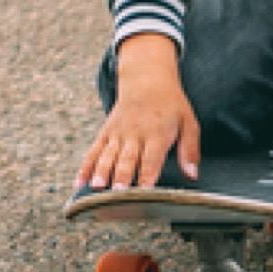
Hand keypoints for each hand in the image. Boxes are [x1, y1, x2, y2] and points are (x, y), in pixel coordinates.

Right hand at [76, 30, 200, 200]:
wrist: (147, 79)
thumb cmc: (171, 105)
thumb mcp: (189, 122)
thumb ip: (190, 150)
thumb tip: (193, 175)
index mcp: (157, 133)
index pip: (152, 158)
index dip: (148, 174)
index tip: (144, 190)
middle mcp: (135, 133)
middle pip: (127, 158)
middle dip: (121, 175)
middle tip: (117, 192)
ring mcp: (118, 133)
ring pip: (108, 155)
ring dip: (101, 172)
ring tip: (96, 187)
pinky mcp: (106, 132)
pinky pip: (94, 150)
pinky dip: (86, 167)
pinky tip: (79, 183)